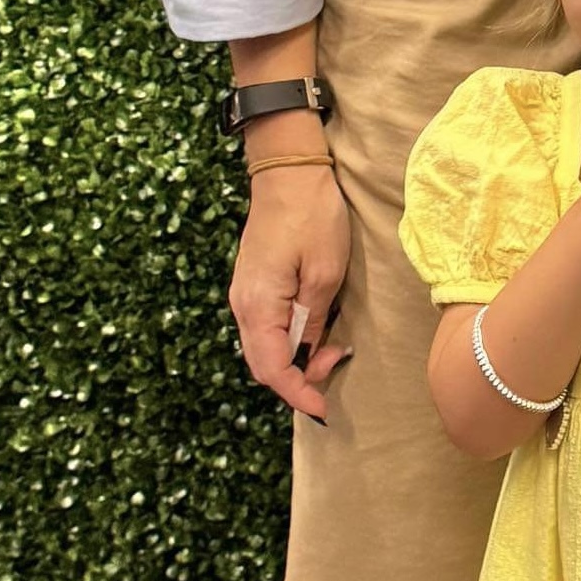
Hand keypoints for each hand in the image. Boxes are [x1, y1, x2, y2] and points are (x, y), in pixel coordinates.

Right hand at [232, 154, 352, 420]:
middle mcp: (242, 306)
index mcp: (258, 305)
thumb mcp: (327, 271)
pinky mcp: (254, 286)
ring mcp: (245, 295)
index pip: (271, 369)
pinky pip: (267, 326)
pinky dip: (290, 339)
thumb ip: (315, 318)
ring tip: (334, 348)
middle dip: (300, 377)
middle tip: (338, 363)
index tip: (323, 408)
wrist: (288, 172)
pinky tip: (316, 331)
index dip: (297, 393)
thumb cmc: (312, 216)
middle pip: (263, 363)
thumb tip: (309, 352)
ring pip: (265, 346)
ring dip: (296, 358)